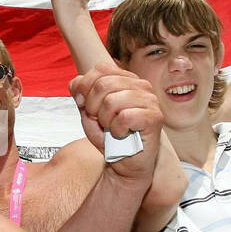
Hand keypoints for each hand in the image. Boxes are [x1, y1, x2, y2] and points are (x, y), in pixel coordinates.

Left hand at [69, 66, 160, 180]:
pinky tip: (122, 134)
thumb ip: (81, 93)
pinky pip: (124, 117)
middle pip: (103, 84)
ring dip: (105, 120)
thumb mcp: (88, 111)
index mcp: (126, 79)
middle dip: (93, 107)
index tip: (86, 107)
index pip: (100, 69)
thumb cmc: (109, 137)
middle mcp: (141, 85)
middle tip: (101, 121)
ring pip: (112, 101)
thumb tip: (76, 83)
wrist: (124, 163)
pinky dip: (117, 130)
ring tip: (112, 128)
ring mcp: (150, 100)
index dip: (85, 88)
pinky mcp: (154, 117)